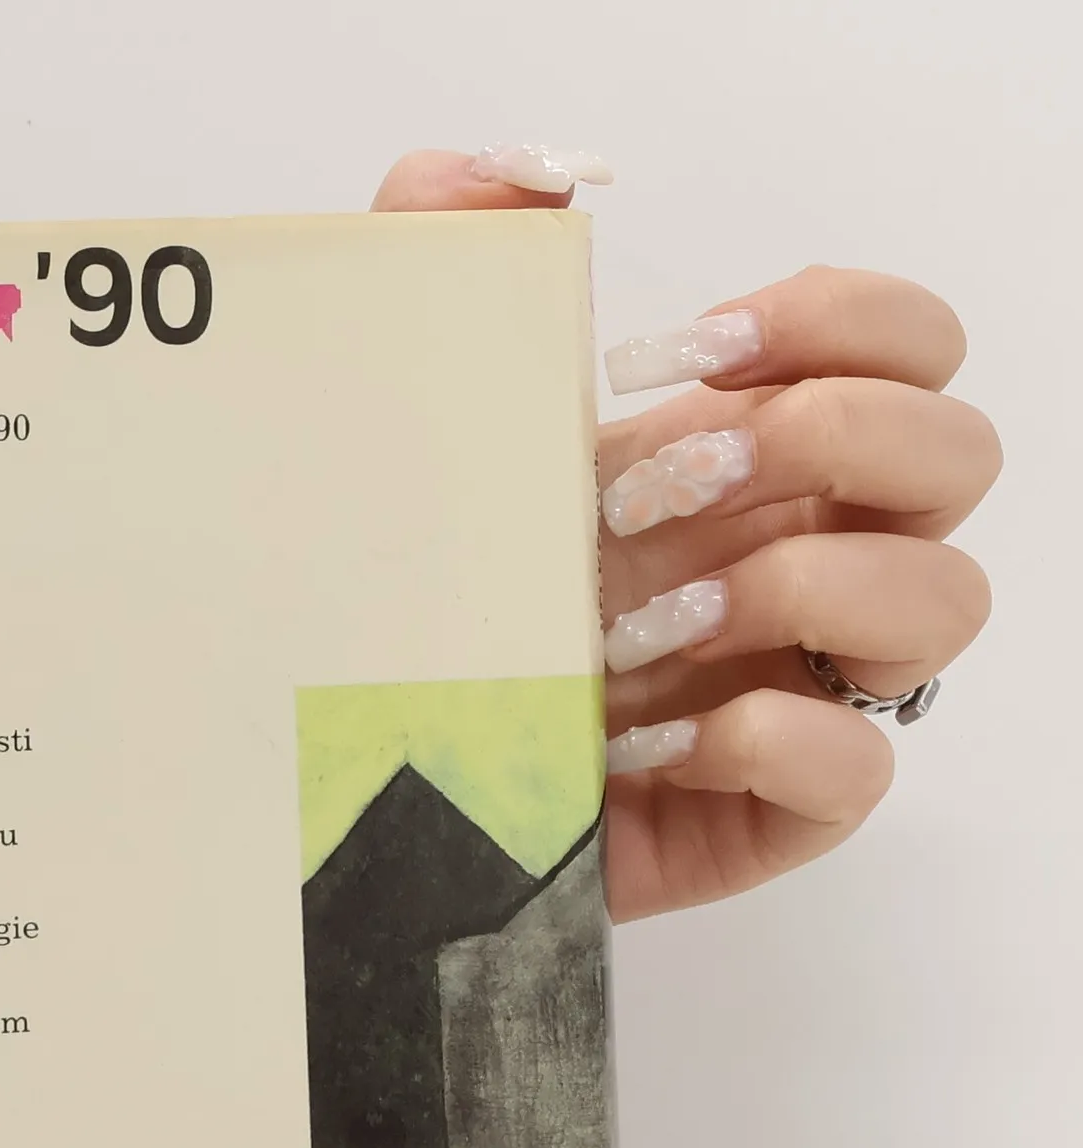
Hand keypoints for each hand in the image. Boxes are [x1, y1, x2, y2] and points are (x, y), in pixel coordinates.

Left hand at [373, 149, 1001, 921]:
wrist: (353, 773)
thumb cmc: (403, 598)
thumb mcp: (404, 416)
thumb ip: (450, 262)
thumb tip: (528, 176)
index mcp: (742, 459)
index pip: (905, 347)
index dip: (837, 324)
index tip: (684, 353)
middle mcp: (794, 559)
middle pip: (956, 456)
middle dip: (824, 441)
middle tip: (656, 488)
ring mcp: (791, 683)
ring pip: (943, 604)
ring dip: (798, 588)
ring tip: (639, 626)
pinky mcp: (764, 809)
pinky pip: (858, 766)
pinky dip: (764, 734)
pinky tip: (639, 738)